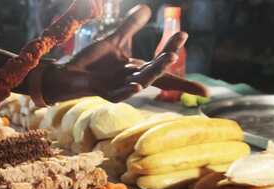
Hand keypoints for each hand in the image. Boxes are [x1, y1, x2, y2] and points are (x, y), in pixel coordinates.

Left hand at [41, 5, 207, 103]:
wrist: (68, 74)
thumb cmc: (91, 62)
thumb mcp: (113, 41)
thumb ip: (130, 27)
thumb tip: (146, 9)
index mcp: (136, 69)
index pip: (164, 73)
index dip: (184, 82)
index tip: (205, 90)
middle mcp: (131, 80)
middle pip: (155, 72)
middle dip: (167, 60)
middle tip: (177, 44)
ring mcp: (118, 88)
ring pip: (142, 81)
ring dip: (154, 71)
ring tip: (168, 58)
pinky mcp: (104, 94)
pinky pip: (118, 95)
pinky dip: (127, 91)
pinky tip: (136, 85)